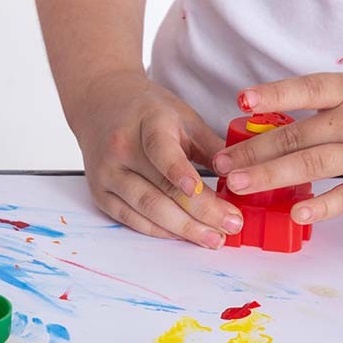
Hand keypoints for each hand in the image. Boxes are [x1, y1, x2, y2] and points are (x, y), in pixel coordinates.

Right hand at [73, 71, 243, 247]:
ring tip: (213, 238)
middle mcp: (120, 149)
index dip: (179, 172)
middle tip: (231, 225)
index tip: (201, 190)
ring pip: (146, 209)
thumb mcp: (184, 116)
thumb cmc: (147, 111)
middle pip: (160, 188)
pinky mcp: (100, 194)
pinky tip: (184, 235)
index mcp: (146, 122)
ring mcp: (107, 174)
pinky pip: (132, 219)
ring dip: (183, 229)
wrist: (100, 104)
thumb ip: (211, 146)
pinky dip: (160, 231)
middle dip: (200, 212)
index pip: (161, 150)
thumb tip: (242, 177)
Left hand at [213, 68, 342, 222]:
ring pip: (312, 165)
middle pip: (296, 136)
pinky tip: (296, 212)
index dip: (272, 95)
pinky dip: (321, 206)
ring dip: (270, 176)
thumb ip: (333, 101)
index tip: (240, 102)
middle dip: (252, 152)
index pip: (305, 90)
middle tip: (218, 165)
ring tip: (237, 185)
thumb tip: (282, 118)